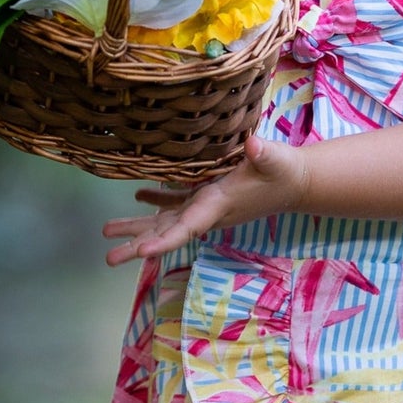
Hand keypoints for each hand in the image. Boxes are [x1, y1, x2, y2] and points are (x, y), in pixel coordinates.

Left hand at [103, 136, 310, 263]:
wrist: (295, 182)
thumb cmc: (285, 171)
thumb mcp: (276, 160)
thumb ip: (265, 154)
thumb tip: (254, 145)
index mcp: (218, 205)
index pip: (187, 228)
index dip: (164, 242)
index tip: (141, 253)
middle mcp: (206, 212)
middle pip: (167, 233)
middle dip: (138, 245)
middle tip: (108, 258)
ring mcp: (204, 206)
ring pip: (165, 220)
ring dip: (137, 227)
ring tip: (106, 231)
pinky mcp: (206, 196)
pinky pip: (175, 202)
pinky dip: (155, 200)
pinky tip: (138, 195)